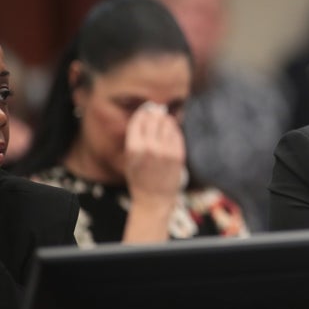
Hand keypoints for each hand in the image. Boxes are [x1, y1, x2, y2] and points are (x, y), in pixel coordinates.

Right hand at [123, 103, 185, 242]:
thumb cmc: (140, 178)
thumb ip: (136, 138)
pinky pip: (177, 134)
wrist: (154, 199)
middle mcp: (150, 148)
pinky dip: (174, 130)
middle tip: (157, 112)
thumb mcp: (129, 158)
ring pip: (168, 123)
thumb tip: (146, 114)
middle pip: (154, 118)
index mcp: (134, 148)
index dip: (144, 112)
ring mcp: (165, 151)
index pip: (139, 120)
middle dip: (156, 114)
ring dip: (166, 120)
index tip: (147, 110)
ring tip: (165, 121)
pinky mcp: (178, 155)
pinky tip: (171, 131)